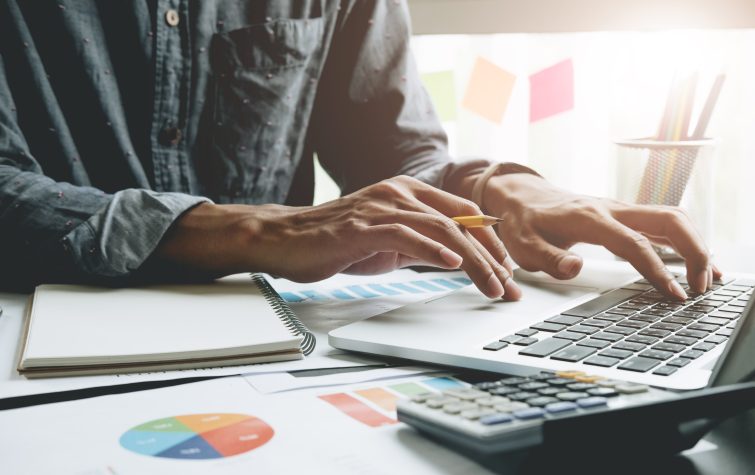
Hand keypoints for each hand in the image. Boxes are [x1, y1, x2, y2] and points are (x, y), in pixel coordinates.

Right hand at [156, 176, 521, 298]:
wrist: (284, 239)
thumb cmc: (333, 241)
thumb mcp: (386, 241)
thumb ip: (418, 243)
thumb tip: (454, 259)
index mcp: (407, 192)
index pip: (464, 214)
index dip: (490, 242)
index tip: (506, 270)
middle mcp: (399, 193)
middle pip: (461, 222)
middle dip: (491, 257)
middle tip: (509, 286)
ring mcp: (382, 207)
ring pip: (442, 229)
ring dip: (473, 261)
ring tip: (493, 286)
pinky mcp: (364, 226)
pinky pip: (407, 236)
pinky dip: (434, 250)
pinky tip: (453, 263)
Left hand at [483, 173, 721, 298]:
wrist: (522, 197)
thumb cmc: (523, 223)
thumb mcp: (524, 245)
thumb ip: (548, 258)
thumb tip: (575, 267)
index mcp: (590, 218)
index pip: (634, 242)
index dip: (657, 269)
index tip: (673, 294)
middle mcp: (612, 209)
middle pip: (669, 220)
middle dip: (694, 251)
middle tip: (701, 287)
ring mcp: (622, 209)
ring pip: (672, 218)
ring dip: (696, 245)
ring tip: (708, 279)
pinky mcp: (625, 215)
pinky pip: (663, 223)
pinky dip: (685, 240)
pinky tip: (696, 262)